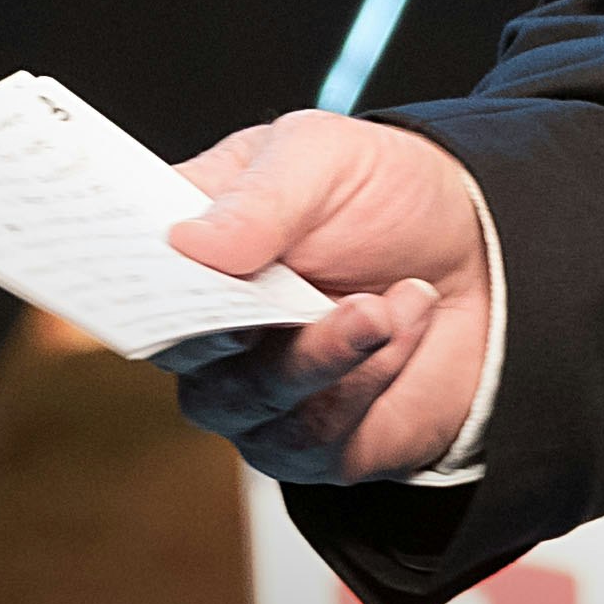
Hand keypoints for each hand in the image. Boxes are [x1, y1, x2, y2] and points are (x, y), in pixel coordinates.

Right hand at [158, 111, 492, 483]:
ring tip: (389, 302)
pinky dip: (370, 375)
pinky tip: (409, 321)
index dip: (119, 276)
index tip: (148, 265)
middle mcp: (206, 336)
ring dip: (329, 351)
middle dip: (241, 326)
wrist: (485, 251)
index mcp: (188, 254)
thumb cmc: (384, 197)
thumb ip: (261, 197)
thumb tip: (186, 243)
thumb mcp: (325, 158)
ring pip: (253, 401)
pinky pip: (318, 435)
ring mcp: (254, 397)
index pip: (123, 276)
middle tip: (296, 295)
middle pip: (180, 351)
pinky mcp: (313, 446)